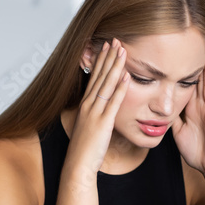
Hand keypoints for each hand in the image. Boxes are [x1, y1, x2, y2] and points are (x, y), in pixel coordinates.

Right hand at [65, 39, 130, 175]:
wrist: (77, 165)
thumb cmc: (84, 148)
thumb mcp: (89, 126)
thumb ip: (95, 114)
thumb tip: (100, 107)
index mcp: (86, 105)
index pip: (94, 77)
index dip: (101, 61)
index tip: (106, 46)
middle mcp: (88, 105)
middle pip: (99, 76)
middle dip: (108, 57)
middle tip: (115, 39)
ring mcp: (95, 113)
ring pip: (106, 84)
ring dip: (115, 66)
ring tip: (122, 50)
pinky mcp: (102, 123)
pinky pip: (113, 102)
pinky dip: (120, 88)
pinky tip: (126, 76)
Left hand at [172, 51, 204, 176]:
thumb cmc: (196, 151)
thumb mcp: (178, 131)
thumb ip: (172, 118)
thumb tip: (160, 109)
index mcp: (191, 109)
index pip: (186, 86)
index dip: (182, 71)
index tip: (176, 56)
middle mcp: (201, 107)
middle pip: (198, 81)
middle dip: (196, 64)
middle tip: (195, 45)